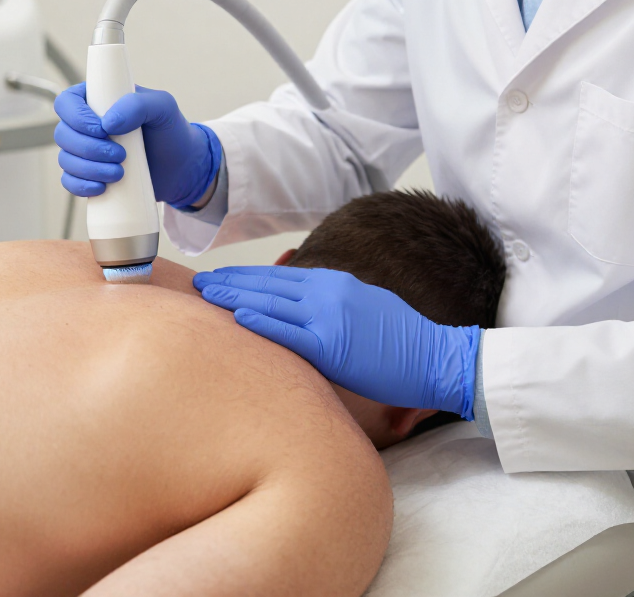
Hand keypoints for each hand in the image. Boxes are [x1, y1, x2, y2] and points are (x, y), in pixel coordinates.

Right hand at [54, 83, 221, 207]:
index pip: (67, 102)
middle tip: (120, 155)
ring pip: (65, 160)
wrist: (181, 167)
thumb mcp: (163, 108)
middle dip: (89, 149)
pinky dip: (81, 186)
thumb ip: (138, 105)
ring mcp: (85, 151)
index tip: (102, 130)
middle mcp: (86, 124)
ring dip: (89, 169)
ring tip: (119, 173)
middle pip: (63, 134)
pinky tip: (101, 187)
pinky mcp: (88, 175)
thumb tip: (108, 122)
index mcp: (98, 100)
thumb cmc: (171, 131)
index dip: (77, 118)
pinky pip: (69, 182)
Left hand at [192, 265, 478, 416]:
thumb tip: (302, 306)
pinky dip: (260, 322)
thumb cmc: (400, 340)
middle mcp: (327, 293)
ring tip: (204, 294)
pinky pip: (288, 332)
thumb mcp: (362, 305)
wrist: (435, 356)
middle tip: (198, 281)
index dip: (246, 276)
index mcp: (333, 283)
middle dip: (230, 282)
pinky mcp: (331, 346)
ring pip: (270, 303)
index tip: (220, 276)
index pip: (278, 276)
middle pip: (267, 284)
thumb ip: (329, 302)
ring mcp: (328, 317)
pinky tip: (236, 318)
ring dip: (233, 297)